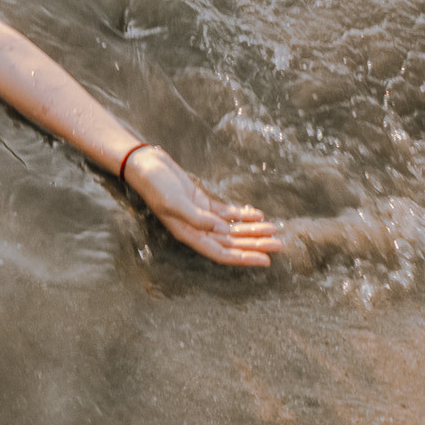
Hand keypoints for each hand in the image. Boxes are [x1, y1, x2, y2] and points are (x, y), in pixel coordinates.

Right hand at [125, 147, 284, 266]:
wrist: (145, 163)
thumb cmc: (155, 184)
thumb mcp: (174, 202)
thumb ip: (197, 218)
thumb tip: (221, 230)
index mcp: (189, 234)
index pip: (221, 253)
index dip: (244, 258)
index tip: (266, 260)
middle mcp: (197, 229)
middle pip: (231, 242)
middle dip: (255, 244)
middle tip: (279, 244)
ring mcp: (200, 216)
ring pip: (232, 228)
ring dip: (252, 229)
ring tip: (274, 229)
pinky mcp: (202, 202)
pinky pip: (226, 213)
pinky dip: (242, 214)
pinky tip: (256, 214)